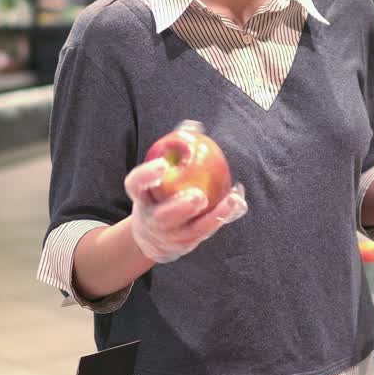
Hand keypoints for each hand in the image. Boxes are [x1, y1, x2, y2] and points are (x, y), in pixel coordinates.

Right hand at [124, 158, 247, 263]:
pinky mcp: (185, 246)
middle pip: (163, 217)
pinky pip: (207, 233)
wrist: (153, 236)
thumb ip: (174, 151)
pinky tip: (238, 203)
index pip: (135, 185)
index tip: (162, 164)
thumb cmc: (160, 194)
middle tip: (198, 195)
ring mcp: (168, 237)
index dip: (146, 176)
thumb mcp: (159, 175)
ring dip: (213, 217)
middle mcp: (151, 220)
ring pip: (191, 231)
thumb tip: (192, 127)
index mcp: (141, 197)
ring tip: (232, 200)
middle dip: (180, 207)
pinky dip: (224, 217)